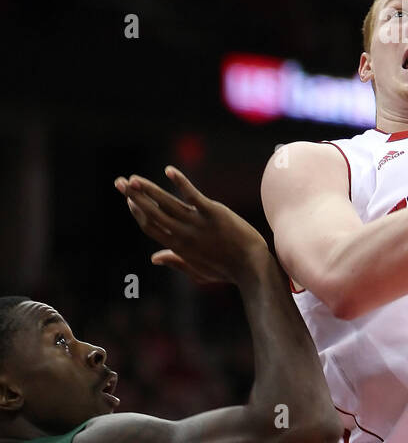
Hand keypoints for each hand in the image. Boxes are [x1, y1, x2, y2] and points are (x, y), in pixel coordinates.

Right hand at [115, 166, 269, 285]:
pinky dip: (180, 182)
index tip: (128, 199)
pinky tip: (169, 170)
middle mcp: (182, 233)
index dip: (137, 212)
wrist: (251, 268)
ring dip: (148, 189)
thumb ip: (175, 262)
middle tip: (119, 183)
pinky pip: (192, 195)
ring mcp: (197, 223)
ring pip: (166, 203)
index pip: (150, 226)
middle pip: (152, 212)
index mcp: (178, 246)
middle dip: (133, 196)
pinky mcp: (213, 213)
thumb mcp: (197, 272)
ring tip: (133, 178)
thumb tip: (154, 257)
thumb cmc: (226, 270)